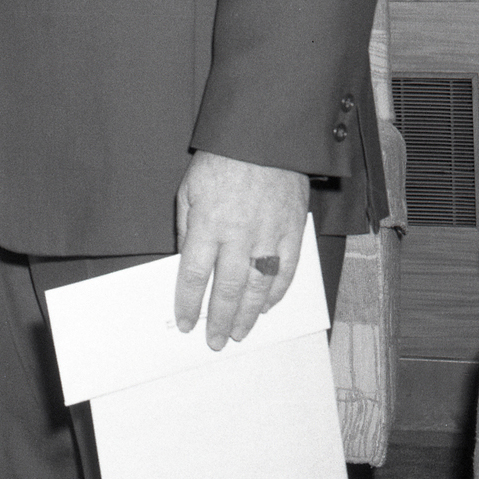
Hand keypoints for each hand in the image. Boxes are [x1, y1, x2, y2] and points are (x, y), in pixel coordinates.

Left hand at [174, 150, 311, 347]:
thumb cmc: (221, 161)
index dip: (188, 302)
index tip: (185, 322)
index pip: (193, 274)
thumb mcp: (189, 190)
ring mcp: (269, 234)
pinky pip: (287, 270)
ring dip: (248, 314)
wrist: (264, 137)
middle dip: (218, 319)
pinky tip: (266, 307)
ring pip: (258, 287)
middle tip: (215, 341)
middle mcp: (238, 234)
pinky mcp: (293, 231)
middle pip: (226, 288)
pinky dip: (277, 293)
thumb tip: (187, 262)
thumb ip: (187, 227)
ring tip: (240, 333)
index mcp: (208, 223)